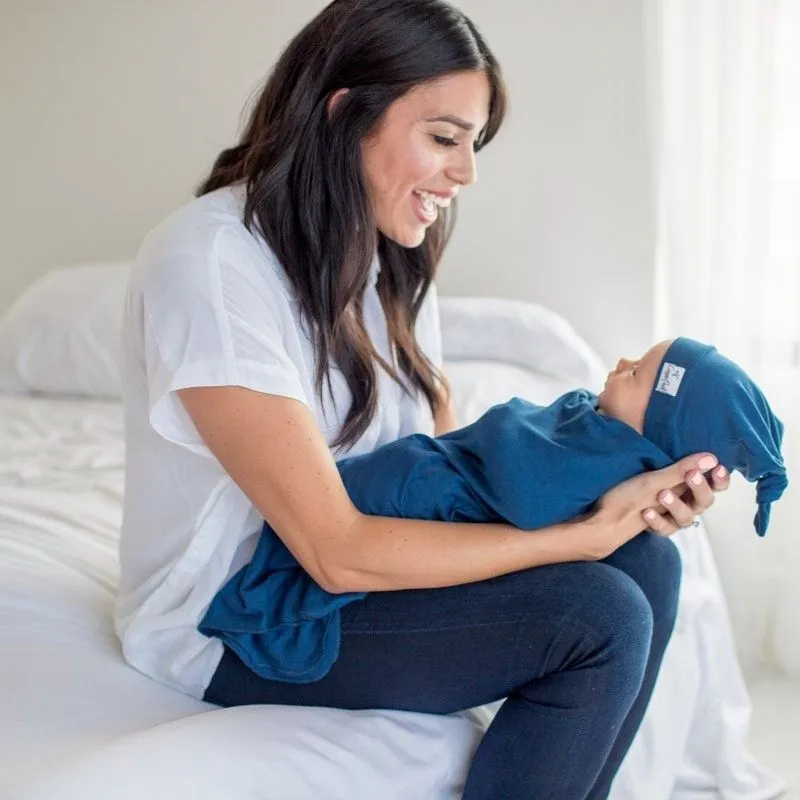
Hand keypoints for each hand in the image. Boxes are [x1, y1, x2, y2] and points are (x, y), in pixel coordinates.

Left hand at [585, 453, 729, 558]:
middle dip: (700, 488)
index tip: (717, 467)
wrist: (605, 515)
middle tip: (691, 475)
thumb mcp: (655, 477)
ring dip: (676, 505)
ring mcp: (672, 517)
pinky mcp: (660, 529)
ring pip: (687, 518)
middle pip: (705, 501)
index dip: (720, 478)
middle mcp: (684, 502)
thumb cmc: (628, 491)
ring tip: (661, 494)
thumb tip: (711, 458)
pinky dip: (656, 520)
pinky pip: (666, 528)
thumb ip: (682, 469)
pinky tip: (646, 511)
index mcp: (686, 485)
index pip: (714, 485)